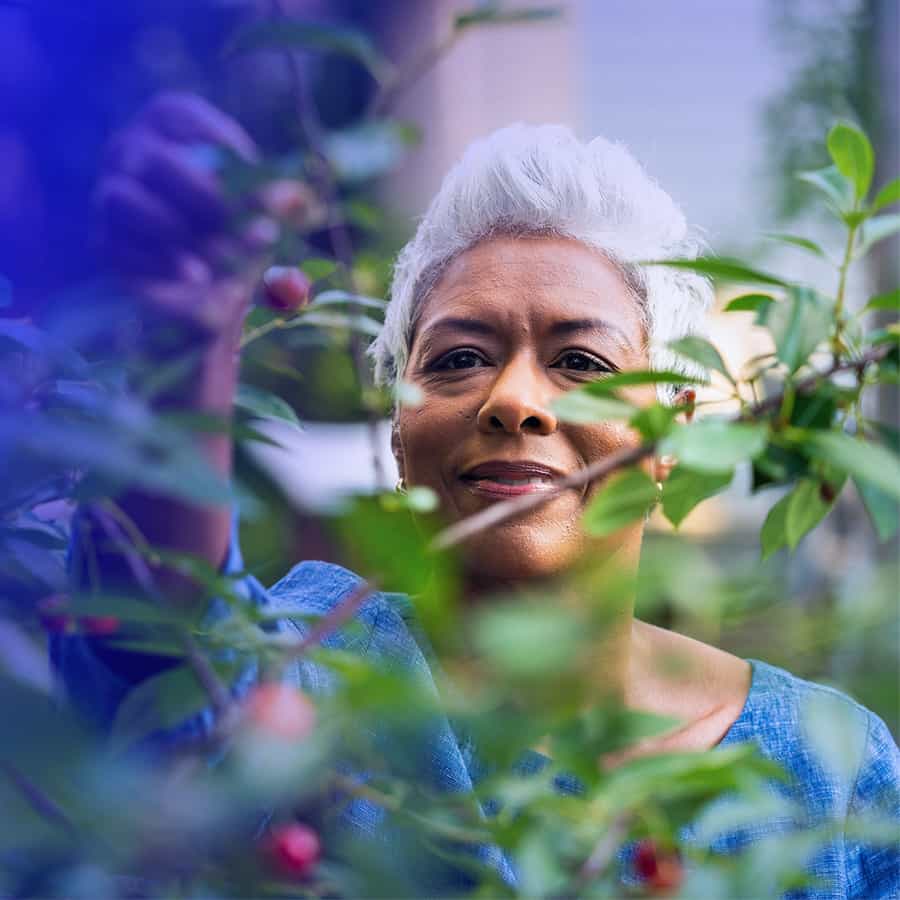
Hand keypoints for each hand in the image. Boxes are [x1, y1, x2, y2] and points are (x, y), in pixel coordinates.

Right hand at [95, 91, 309, 353]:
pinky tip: (197, 276)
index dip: (218, 145)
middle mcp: (131, 152)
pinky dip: (165, 263)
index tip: (252, 180)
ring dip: (178, 232)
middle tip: (237, 224)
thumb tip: (292, 197)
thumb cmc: (245, 234)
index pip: (177, 113)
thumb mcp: (272, 215)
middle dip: (206, 198)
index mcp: (169, 127)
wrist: (221, 294)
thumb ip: (282, 203)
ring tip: (218, 256)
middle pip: (154, 161)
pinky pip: (121, 247)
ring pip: (123, 200)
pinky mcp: (106, 243)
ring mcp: (111, 196)